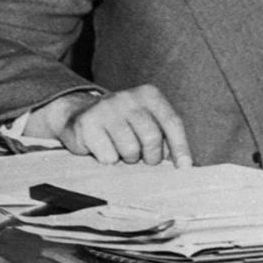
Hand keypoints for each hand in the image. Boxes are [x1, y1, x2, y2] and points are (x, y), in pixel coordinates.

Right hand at [26, 85, 192, 166]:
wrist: (78, 114)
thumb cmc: (122, 125)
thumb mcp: (146, 122)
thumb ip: (165, 137)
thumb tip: (184, 164)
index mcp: (148, 95)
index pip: (171, 122)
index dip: (180, 147)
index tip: (184, 167)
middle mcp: (127, 97)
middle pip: (151, 138)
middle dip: (150, 156)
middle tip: (142, 158)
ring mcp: (106, 109)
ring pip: (130, 149)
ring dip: (127, 158)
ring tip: (121, 150)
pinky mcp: (88, 124)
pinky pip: (109, 157)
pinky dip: (108, 160)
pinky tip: (103, 149)